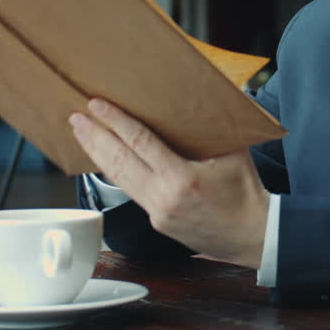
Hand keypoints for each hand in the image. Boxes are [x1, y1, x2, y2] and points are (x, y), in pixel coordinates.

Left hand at [70, 98, 269, 268]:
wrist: (252, 236)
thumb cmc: (246, 193)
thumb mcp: (235, 153)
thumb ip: (217, 126)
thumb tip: (213, 92)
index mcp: (183, 179)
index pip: (140, 143)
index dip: (116, 122)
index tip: (97, 105)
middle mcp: (164, 198)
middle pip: (119, 162)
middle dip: (95, 136)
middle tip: (76, 117)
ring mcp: (157, 213)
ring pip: (119, 179)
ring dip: (97, 154)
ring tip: (81, 133)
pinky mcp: (156, 222)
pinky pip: (131, 191)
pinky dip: (115, 172)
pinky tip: (105, 159)